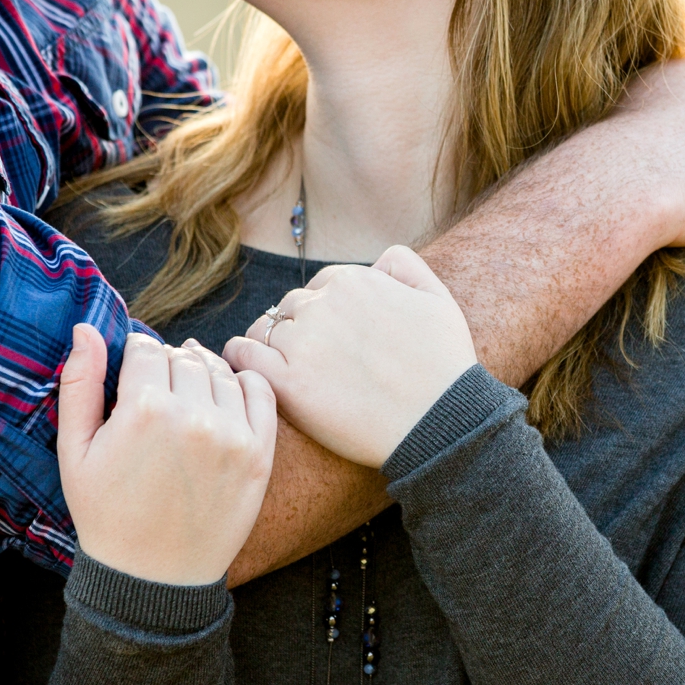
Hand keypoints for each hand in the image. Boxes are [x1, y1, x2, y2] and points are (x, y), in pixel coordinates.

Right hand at [56, 326, 277, 584]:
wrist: (154, 578)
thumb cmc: (106, 514)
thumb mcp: (76, 452)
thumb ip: (79, 384)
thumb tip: (86, 327)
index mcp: (144, 410)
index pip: (145, 348)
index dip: (135, 358)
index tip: (132, 377)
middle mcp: (194, 417)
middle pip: (184, 357)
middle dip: (167, 366)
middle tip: (157, 393)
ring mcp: (233, 435)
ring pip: (221, 372)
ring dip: (204, 374)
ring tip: (187, 398)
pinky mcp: (261, 454)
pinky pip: (261, 393)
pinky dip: (244, 384)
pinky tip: (225, 397)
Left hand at [225, 246, 477, 468]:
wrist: (440, 423)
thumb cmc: (444, 367)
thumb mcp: (438, 299)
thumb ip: (406, 266)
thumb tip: (377, 261)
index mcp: (354, 281)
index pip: (321, 285)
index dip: (326, 310)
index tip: (334, 336)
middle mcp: (323, 305)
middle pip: (292, 306)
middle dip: (300, 327)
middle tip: (314, 358)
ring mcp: (303, 343)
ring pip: (265, 327)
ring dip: (270, 341)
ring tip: (282, 364)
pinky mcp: (288, 382)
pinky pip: (244, 354)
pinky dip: (240, 356)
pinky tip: (246, 366)